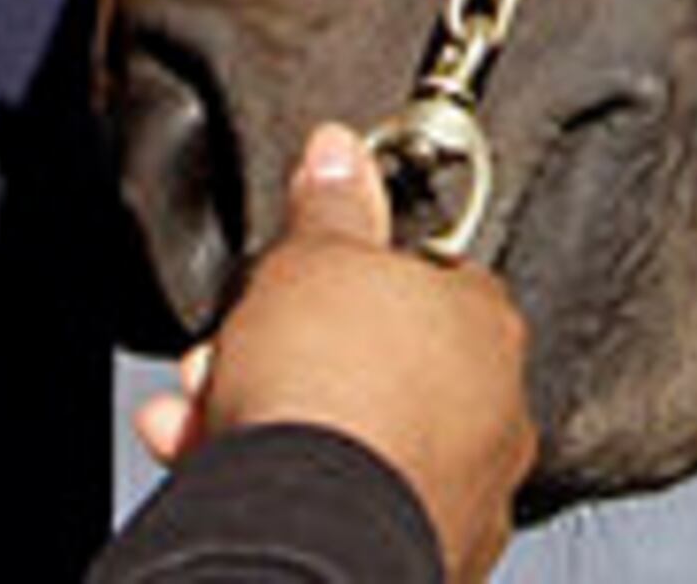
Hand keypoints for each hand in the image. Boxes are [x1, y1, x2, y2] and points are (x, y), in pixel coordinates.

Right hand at [136, 124, 532, 583]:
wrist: (312, 525)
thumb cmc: (330, 389)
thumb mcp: (312, 258)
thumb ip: (332, 205)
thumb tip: (339, 152)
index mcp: (483, 322)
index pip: (420, 274)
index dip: (339, 274)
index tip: (292, 281)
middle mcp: (493, 411)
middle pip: (375, 360)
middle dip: (289, 352)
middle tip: (231, 351)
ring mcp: (463, 490)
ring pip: (355, 434)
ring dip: (273, 416)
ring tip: (203, 415)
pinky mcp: (427, 552)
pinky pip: (349, 500)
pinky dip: (292, 483)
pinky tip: (226, 467)